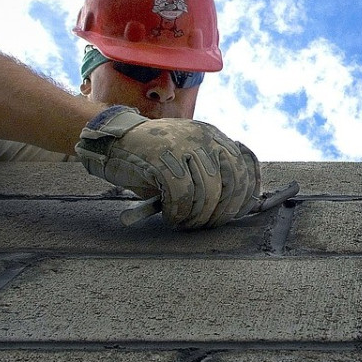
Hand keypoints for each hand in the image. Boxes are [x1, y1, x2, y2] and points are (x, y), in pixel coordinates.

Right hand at [74, 106, 260, 228]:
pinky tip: (171, 216)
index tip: (238, 214)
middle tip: (206, 225)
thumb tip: (238, 207)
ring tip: (185, 223)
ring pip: (209, 190)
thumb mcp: (188, 160)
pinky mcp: (163, 156)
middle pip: (232, 180)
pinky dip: (179, 212)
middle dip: (223, 211)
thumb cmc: (153, 160)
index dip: (246, 194)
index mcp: (214, 136)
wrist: (114, 142)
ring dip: (198, 216)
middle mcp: (204, 137)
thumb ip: (212, 174)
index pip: (246, 165)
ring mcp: (184, 145)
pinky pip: (182, 193)